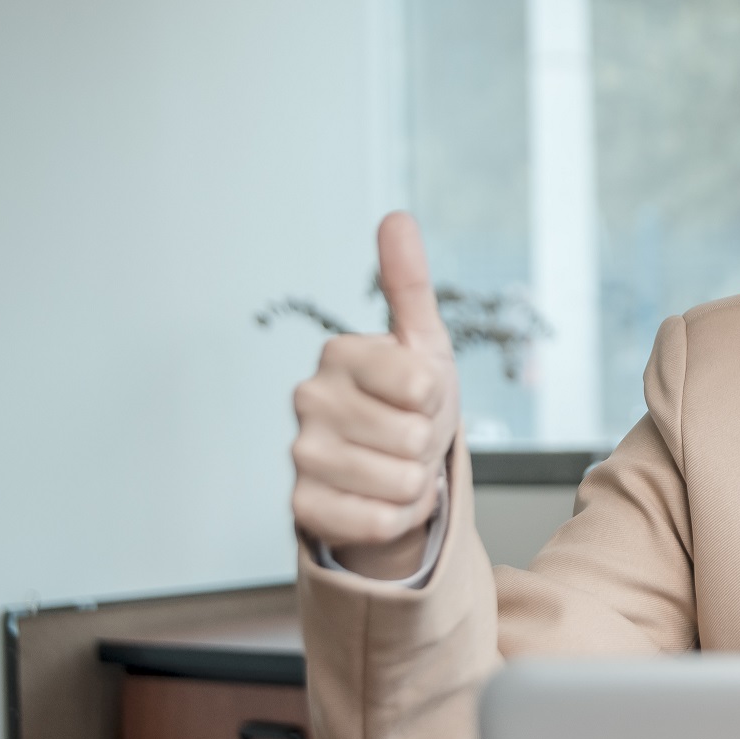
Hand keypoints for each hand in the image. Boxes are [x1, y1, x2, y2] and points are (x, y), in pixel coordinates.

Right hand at [291, 212, 458, 579]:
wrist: (390, 466)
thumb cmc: (410, 401)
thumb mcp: (423, 342)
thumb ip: (408, 282)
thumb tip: (396, 217)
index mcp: (340, 354)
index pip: (423, 385)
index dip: (438, 399)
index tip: (420, 396)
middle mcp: (308, 400)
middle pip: (415, 438)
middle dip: (429, 444)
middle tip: (409, 435)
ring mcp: (301, 454)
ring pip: (401, 482)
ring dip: (416, 481)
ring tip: (396, 464)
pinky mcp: (303, 506)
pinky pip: (380, 521)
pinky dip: (398, 516)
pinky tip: (381, 497)